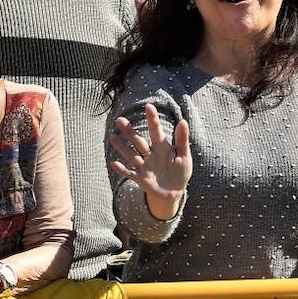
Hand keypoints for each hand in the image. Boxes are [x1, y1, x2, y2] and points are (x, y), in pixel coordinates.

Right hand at [109, 104, 191, 220]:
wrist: (174, 192)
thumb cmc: (181, 171)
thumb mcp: (184, 156)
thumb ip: (182, 140)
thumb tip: (183, 121)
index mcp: (162, 147)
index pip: (155, 130)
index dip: (152, 118)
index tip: (149, 106)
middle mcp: (150, 154)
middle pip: (138, 141)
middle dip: (129, 132)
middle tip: (119, 120)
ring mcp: (144, 166)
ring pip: (131, 155)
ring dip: (122, 147)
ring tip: (112, 137)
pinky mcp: (141, 178)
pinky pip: (130, 173)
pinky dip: (122, 170)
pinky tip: (114, 164)